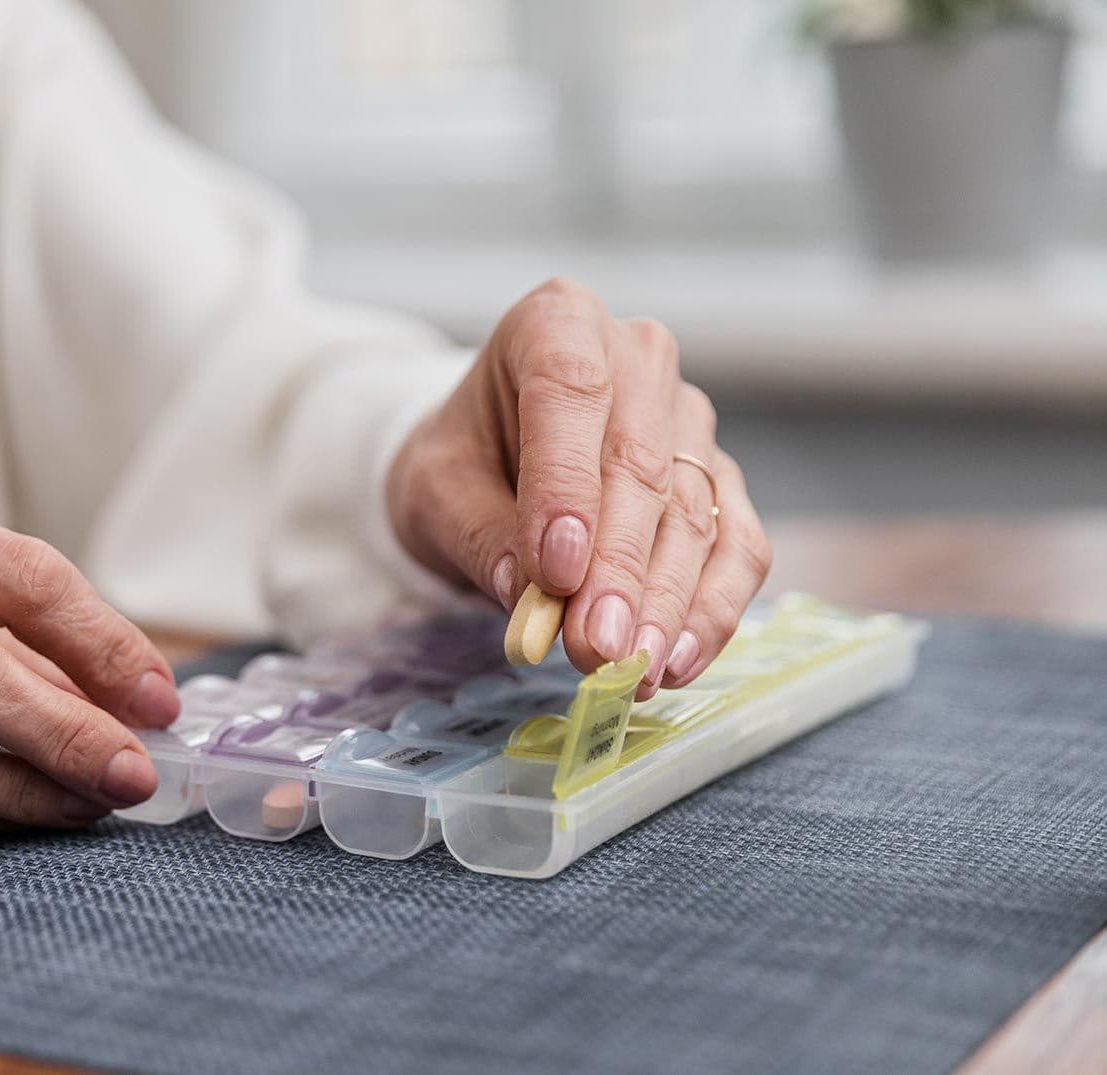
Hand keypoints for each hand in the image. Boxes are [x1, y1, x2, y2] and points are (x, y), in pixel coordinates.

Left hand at [386, 279, 772, 699]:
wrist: (486, 463)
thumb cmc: (459, 461)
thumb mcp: (434, 491)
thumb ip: (480, 535)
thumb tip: (531, 595)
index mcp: (556, 322)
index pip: (570, 391)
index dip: (567, 485)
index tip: (556, 572)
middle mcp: (637, 356)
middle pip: (641, 464)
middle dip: (619, 569)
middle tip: (594, 647)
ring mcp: (687, 417)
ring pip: (694, 513)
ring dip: (665, 602)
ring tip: (629, 669)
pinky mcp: (717, 479)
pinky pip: (735, 545)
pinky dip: (709, 610)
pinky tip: (673, 660)